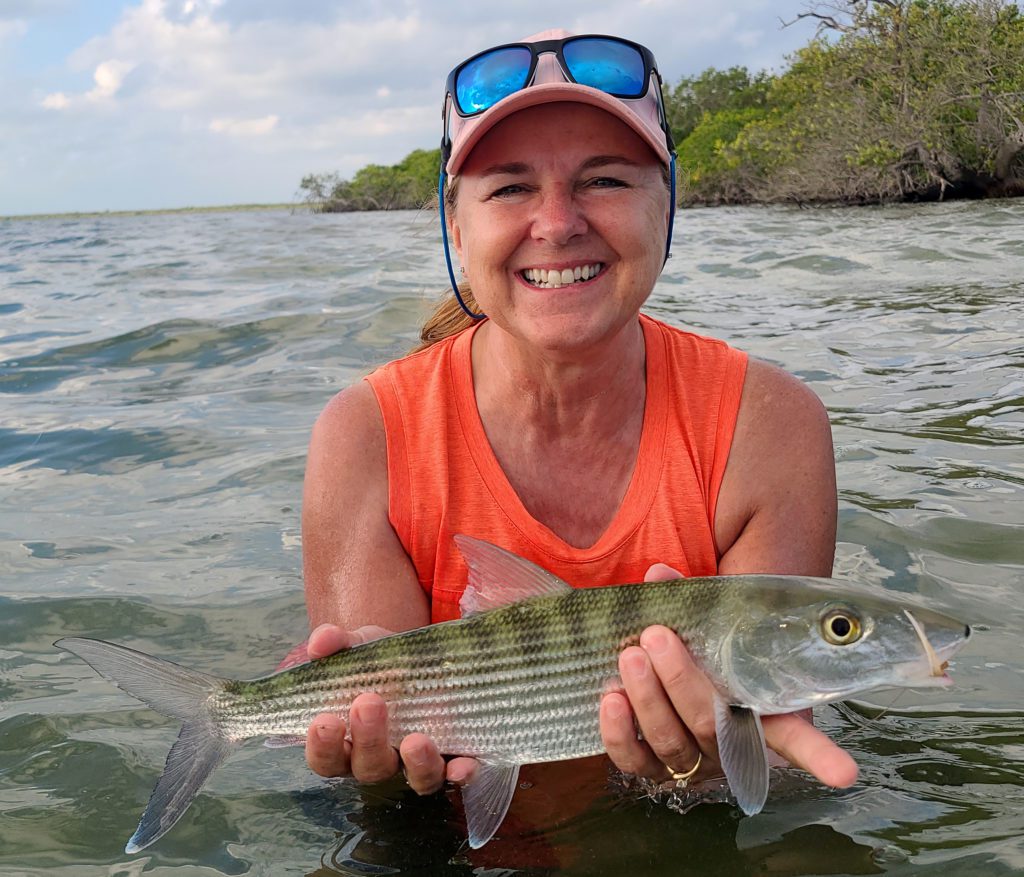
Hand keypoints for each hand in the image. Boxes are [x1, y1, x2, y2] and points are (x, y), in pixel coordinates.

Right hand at [303, 623, 478, 793]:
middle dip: (368, 739)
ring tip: (415, 740)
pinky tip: (461, 766)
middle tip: (368, 703)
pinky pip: (456, 773)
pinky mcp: (453, 754)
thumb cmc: (376, 660)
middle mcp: (381, 758)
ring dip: (416, 765)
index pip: (327, 758)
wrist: (418, 655)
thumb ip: (335, 644)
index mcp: (348, 740)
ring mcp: (417, 761)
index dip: (323, 746)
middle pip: (370, 768)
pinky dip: (460, 773)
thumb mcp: (356, 647)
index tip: (325, 720)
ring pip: (415, 780)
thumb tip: (319, 644)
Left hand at [599, 564, 858, 789]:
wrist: (663, 661)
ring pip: (672, 743)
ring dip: (648, 698)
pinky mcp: (652, 766)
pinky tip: (611, 699)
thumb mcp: (702, 619)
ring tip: (630, 656)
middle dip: (680, 679)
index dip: (821, 757)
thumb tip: (658, 575)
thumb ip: (689, 600)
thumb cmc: (697, 642)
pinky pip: (634, 761)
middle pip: (710, 725)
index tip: (845, 773)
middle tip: (657, 636)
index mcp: (762, 712)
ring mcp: (692, 760)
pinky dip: (618, 733)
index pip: (798, 738)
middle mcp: (731, 744)